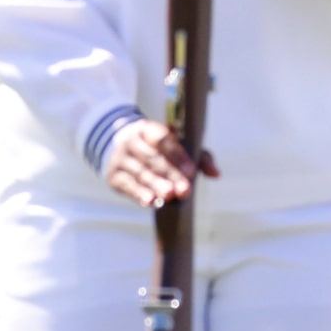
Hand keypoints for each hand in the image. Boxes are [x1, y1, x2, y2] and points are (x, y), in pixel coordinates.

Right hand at [103, 119, 219, 208]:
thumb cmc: (157, 147)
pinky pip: (127, 186)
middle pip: (153, 159)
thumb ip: (198, 157)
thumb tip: (216, 173)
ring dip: (154, 186)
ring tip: (168, 196)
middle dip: (169, 175)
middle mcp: (132, 141)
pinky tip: (150, 202)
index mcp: (149, 129)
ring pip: (140, 173)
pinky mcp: (113, 176)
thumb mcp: (176, 144)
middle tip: (183, 190)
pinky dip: (139, 194)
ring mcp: (120, 159)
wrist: (118, 145)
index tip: (191, 172)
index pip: (164, 141)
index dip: (178, 156)